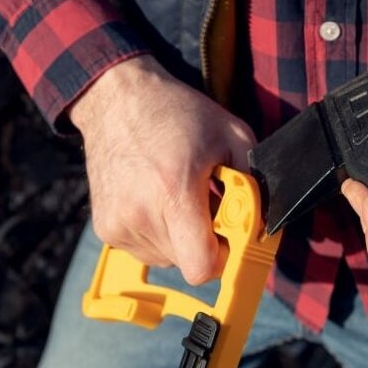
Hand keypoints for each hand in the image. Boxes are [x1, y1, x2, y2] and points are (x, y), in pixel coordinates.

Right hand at [69, 55, 256, 284]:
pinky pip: (144, 249)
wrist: (117, 101)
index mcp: (174, 192)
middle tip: (205, 205)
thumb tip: (263, 221)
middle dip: (204, 240)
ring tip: (175, 195)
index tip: (229, 238)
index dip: (223, 258)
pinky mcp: (105, 228)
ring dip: (179, 237)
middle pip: (187, 262)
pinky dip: (156, 232)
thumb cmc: (176, 113)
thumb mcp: (231, 135)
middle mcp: (141, 214)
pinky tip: (154, 198)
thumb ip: (253, 182)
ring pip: (166, 258)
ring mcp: (118, 224)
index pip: (201, 266)